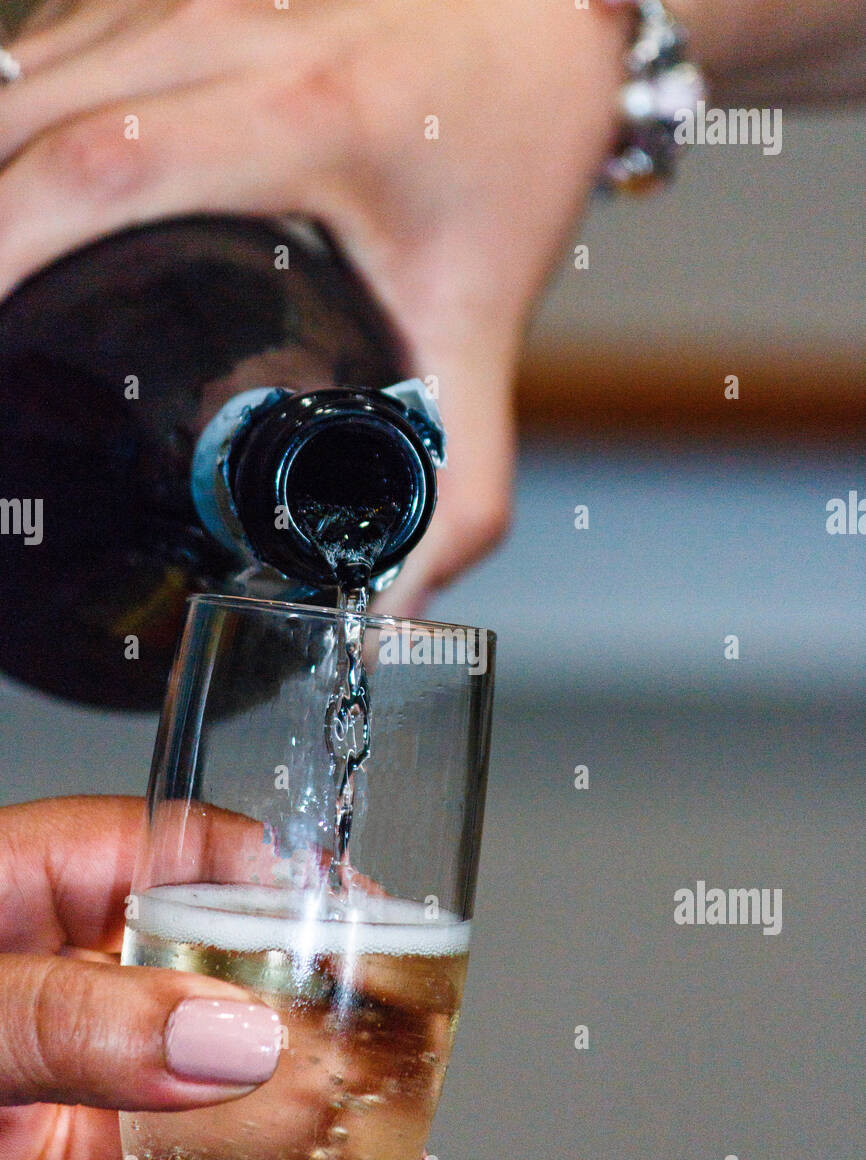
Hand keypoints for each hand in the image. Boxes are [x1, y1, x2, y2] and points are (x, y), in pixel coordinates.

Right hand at [0, 0, 628, 610]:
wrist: (541, 19)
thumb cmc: (515, 144)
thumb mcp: (486, 320)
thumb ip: (461, 474)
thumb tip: (404, 600)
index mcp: (306, 118)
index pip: (103, 170)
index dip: (7, 247)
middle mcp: (228, 36)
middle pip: (25, 117)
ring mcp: (185, 2)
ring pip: (18, 81)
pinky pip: (46, 59)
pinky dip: (9, 140)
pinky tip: (12, 214)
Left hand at [0, 796, 430, 1159]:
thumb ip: (71, 1020)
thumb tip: (229, 1034)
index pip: (147, 853)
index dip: (254, 868)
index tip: (348, 903)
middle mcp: (16, 1009)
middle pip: (178, 1003)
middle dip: (282, 1040)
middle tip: (371, 1061)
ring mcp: (6, 1112)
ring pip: (153, 1135)